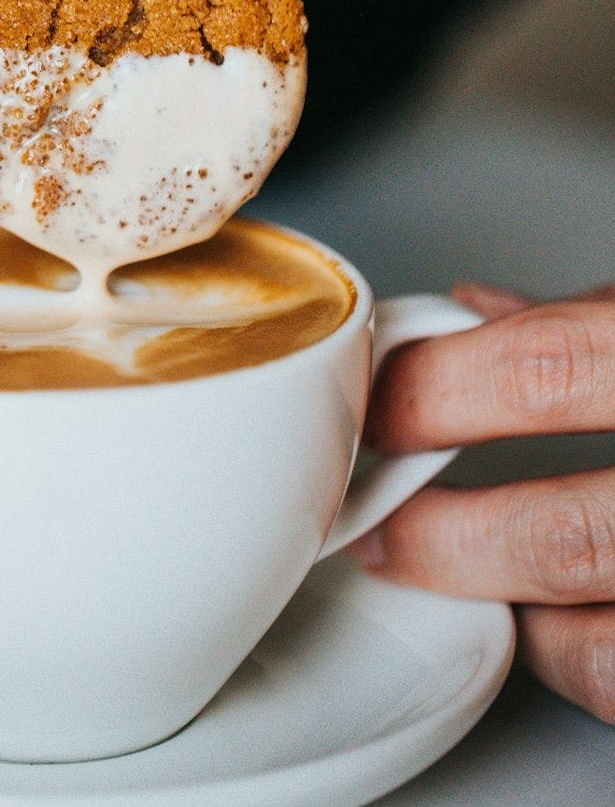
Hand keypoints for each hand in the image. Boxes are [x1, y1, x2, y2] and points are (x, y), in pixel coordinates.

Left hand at [352, 282, 614, 723]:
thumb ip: (591, 321)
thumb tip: (478, 313)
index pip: (543, 368)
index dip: (430, 393)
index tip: (373, 410)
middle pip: (566, 533)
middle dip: (439, 534)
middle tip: (380, 519)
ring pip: (603, 641)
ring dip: (508, 607)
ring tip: (457, 566)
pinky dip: (576, 652)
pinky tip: (553, 611)